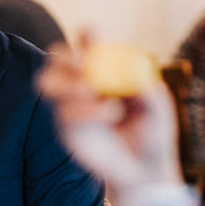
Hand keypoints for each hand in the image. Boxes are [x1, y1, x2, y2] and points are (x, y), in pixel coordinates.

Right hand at [37, 36, 181, 191]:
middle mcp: (81, 83)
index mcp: (104, 69)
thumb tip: (134, 74)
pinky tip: (111, 114)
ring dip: (67, 83)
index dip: (86, 35)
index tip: (96, 38)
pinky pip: (64, 113)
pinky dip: (86, 110)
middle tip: (84, 66)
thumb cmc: (152, 132)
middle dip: (66, 57)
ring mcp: (70, 106)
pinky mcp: (66, 129)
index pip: (86, 42)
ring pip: (45, 82)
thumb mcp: (159, 108)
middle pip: (56, 56)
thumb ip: (147, 89)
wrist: (144, 169)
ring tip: (91, 92)